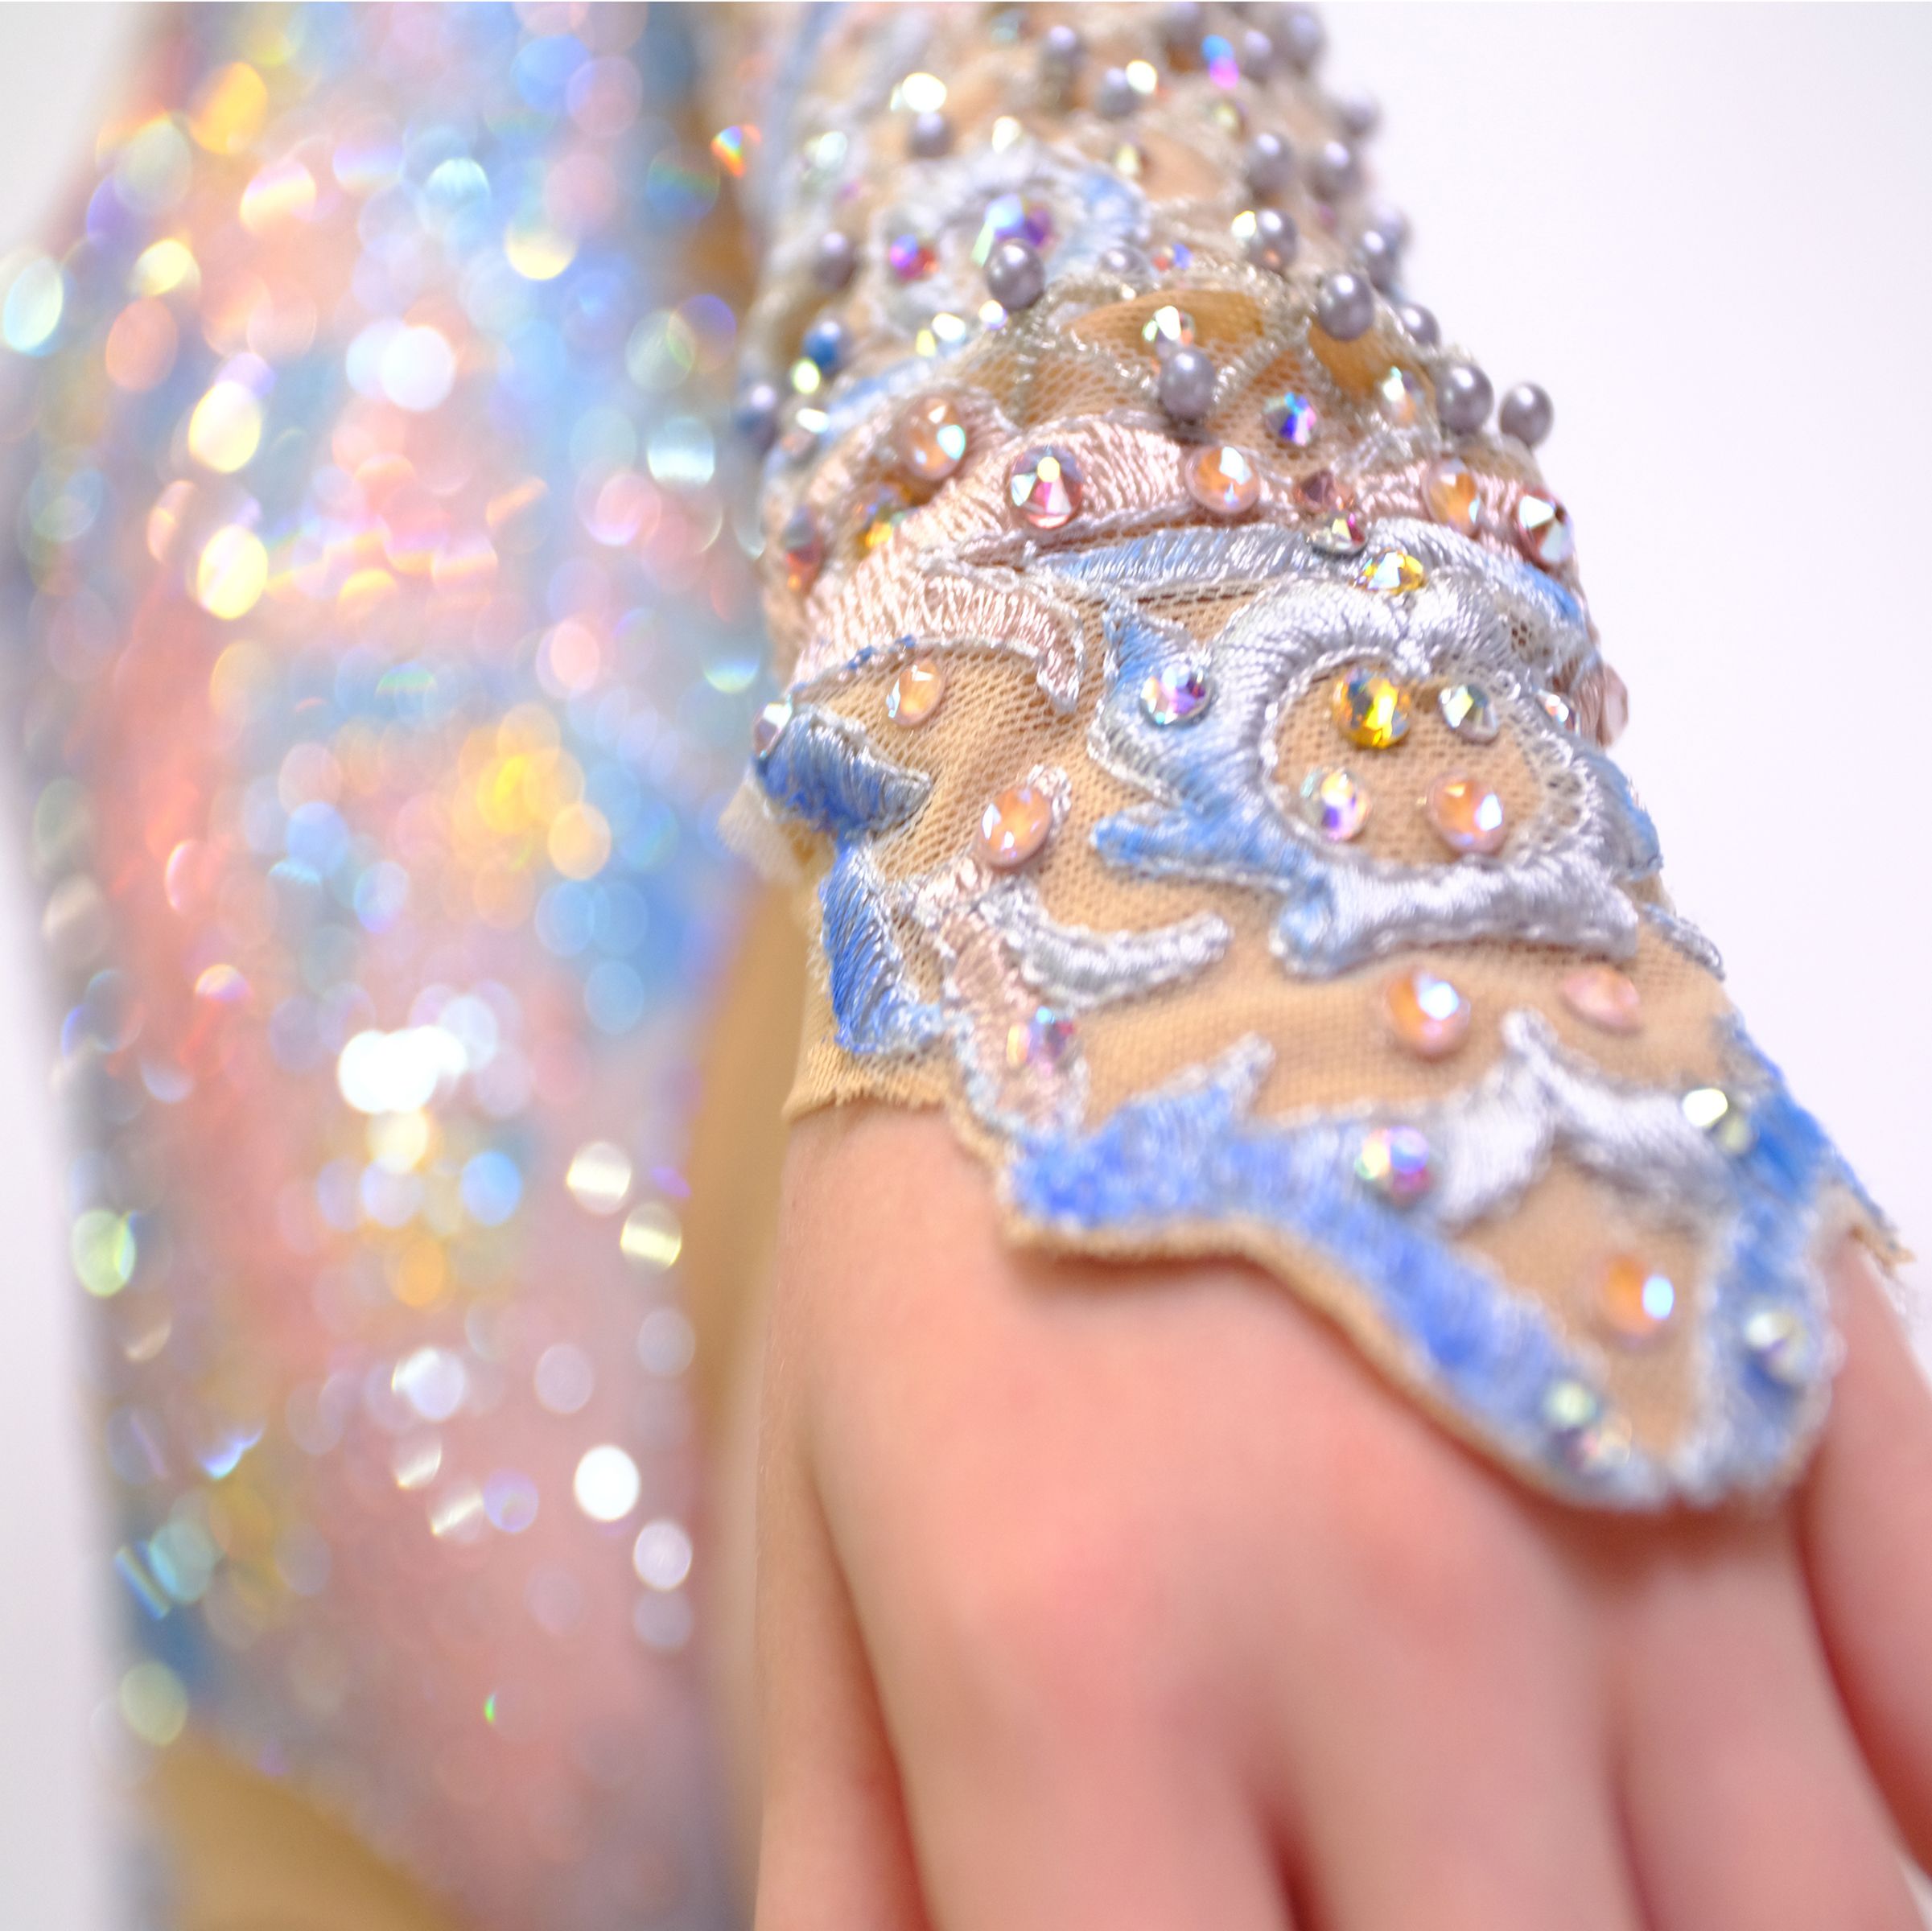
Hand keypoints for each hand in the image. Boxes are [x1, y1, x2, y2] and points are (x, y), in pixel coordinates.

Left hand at [752, 1103, 1931, 1930]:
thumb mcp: (813, 1536)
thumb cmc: (946, 1191)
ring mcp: (1640, 1487)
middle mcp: (1397, 1605)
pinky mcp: (1798, 1365)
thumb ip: (866, 1889)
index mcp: (1085, 1657)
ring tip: (1527, 1858)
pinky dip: (1893, 1817)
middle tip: (1376, 1912)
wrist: (1158, 837)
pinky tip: (1764, 1815)